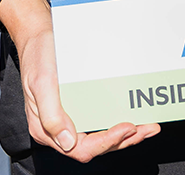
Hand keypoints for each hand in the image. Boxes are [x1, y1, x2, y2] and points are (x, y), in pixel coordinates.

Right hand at [0, 0, 159, 159]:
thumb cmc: (37, 57)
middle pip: (95, 146)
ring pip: (100, 136)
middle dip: (123, 140)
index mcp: (46, 129)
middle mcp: (58, 128)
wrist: (37, 36)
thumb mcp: (41, 84)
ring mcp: (69, 120)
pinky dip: (116, 122)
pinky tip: (132, 117)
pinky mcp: (78, 110)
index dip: (107, 142)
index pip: (80, 148)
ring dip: (125, 135)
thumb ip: (51, 116)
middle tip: (146, 128)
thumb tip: (67, 142)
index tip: (127, 128)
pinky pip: (99, 122)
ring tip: (147, 126)